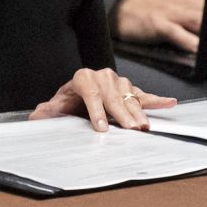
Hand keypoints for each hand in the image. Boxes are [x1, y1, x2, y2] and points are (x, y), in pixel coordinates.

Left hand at [30, 68, 176, 131]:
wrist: (75, 97)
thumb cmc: (66, 104)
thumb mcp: (53, 108)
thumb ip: (45, 113)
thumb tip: (37, 115)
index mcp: (82, 78)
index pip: (91, 93)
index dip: (96, 110)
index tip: (101, 128)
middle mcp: (102, 76)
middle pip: (113, 95)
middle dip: (122, 113)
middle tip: (131, 129)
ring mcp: (117, 81)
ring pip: (129, 96)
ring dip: (138, 111)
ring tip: (144, 126)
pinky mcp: (128, 89)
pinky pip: (144, 95)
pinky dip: (157, 100)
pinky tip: (170, 103)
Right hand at [112, 0, 204, 52]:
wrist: (123, 5)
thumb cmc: (156, 9)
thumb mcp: (182, 4)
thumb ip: (202, 13)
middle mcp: (187, 3)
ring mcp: (173, 13)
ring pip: (199, 22)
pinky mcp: (159, 24)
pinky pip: (178, 34)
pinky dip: (190, 42)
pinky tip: (199, 51)